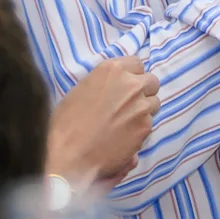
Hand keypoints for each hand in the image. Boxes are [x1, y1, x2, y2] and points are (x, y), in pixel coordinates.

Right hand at [46, 56, 157, 185]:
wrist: (69, 154)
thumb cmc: (65, 123)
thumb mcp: (80, 91)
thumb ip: (105, 83)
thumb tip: (115, 86)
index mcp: (112, 70)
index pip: (136, 63)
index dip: (131, 75)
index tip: (124, 85)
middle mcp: (132, 84)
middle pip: (151, 82)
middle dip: (142, 91)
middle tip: (127, 104)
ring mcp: (142, 106)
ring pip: (154, 103)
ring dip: (144, 109)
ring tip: (124, 122)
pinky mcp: (147, 126)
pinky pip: (149, 123)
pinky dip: (140, 128)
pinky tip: (124, 136)